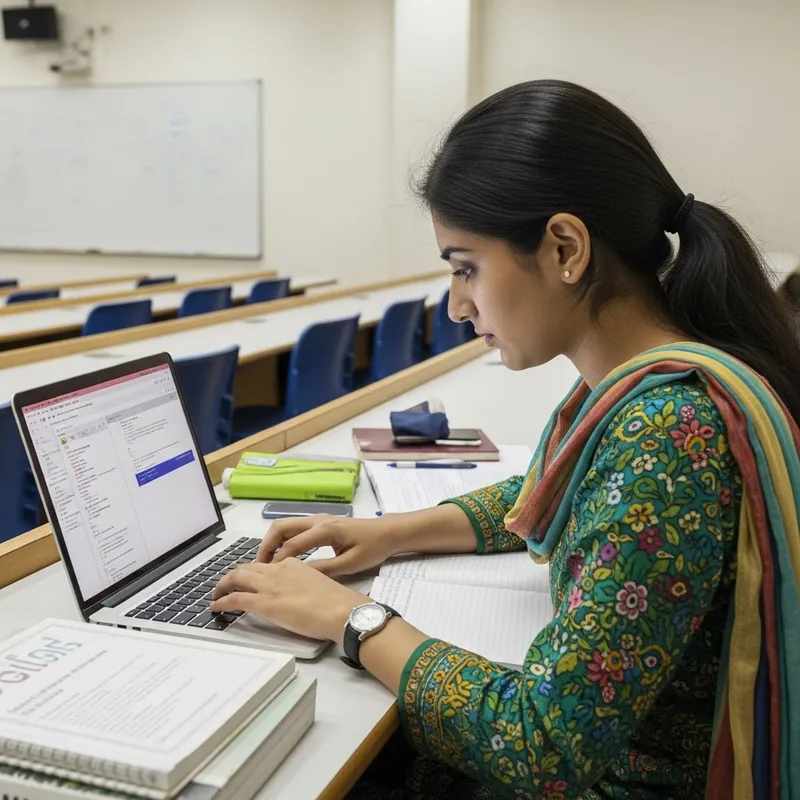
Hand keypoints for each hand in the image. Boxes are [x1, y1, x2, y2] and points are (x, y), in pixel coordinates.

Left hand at [210, 558, 367, 642]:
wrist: (340, 610)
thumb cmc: (336, 602)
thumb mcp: (318, 584)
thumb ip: (303, 584)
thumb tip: (297, 594)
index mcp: (293, 564)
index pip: (265, 565)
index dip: (253, 572)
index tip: (249, 579)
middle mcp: (278, 570)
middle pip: (247, 568)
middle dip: (233, 576)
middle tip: (226, 585)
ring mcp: (269, 585)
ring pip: (236, 578)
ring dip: (223, 585)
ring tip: (216, 594)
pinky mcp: (263, 603)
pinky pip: (234, 598)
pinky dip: (222, 601)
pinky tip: (216, 606)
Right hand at [256, 514, 397, 575]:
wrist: (387, 532)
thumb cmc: (372, 548)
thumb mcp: (350, 564)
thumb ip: (324, 569)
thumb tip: (300, 576)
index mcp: (325, 530)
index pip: (293, 544)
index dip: (278, 560)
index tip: (267, 576)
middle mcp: (318, 520)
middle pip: (281, 527)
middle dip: (266, 545)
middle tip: (259, 566)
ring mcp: (318, 519)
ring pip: (285, 525)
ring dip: (273, 541)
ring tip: (267, 563)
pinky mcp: (320, 522)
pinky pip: (294, 528)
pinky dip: (282, 539)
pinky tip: (282, 556)